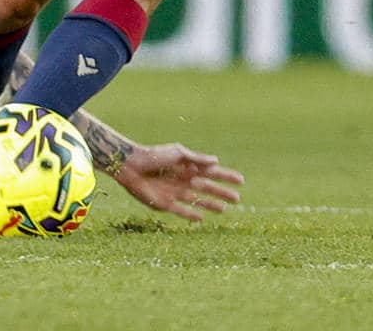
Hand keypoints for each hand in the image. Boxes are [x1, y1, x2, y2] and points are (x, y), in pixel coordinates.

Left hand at [114, 142, 245, 221]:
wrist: (131, 166)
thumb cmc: (154, 155)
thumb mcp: (177, 153)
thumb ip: (196, 158)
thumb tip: (216, 161)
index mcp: (188, 166)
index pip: (212, 172)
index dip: (226, 176)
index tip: (241, 181)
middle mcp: (183, 179)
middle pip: (208, 188)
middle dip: (222, 193)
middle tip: (237, 199)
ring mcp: (175, 192)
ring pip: (198, 200)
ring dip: (211, 205)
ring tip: (224, 210)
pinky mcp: (165, 204)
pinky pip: (181, 211)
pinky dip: (191, 215)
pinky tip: (201, 219)